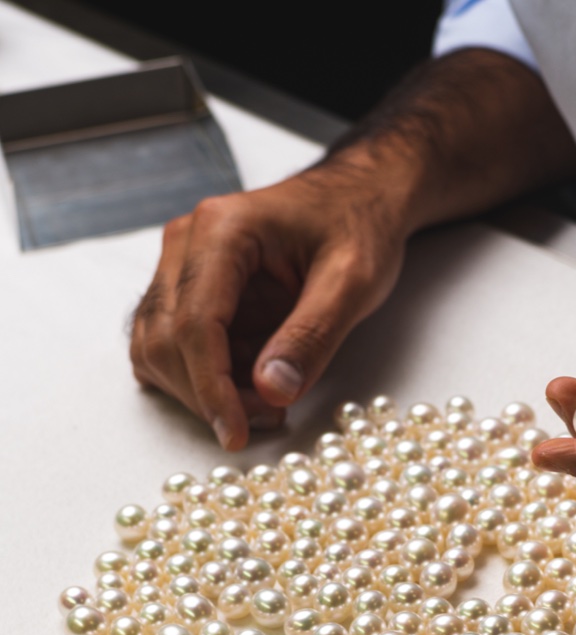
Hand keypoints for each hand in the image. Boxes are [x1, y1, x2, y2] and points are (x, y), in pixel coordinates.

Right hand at [130, 163, 410, 449]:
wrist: (356, 199)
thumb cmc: (357, 227)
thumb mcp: (354, 280)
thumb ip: (313, 334)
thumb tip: (271, 391)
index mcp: (222, 231)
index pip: (194, 323)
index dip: (210, 388)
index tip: (236, 433)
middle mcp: (186, 245)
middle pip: (165, 339)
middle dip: (209, 394)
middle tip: (270, 418)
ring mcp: (181, 267)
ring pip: (156, 347)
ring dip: (201, 390)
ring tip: (268, 403)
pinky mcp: (188, 290)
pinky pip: (170, 346)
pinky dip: (200, 378)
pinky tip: (249, 387)